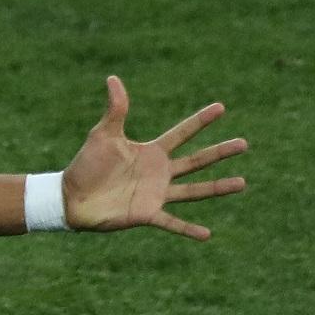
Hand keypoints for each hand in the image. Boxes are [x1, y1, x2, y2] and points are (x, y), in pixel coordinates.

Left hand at [63, 75, 247, 239]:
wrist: (70, 197)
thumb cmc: (85, 165)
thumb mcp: (103, 134)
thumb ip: (115, 109)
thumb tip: (113, 78)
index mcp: (151, 152)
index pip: (182, 133)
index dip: (200, 120)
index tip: (221, 107)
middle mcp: (159, 172)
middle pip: (196, 160)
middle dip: (220, 152)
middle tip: (244, 144)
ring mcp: (156, 194)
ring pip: (194, 190)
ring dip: (217, 187)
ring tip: (242, 183)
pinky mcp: (147, 214)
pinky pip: (172, 223)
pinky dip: (188, 229)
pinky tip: (207, 235)